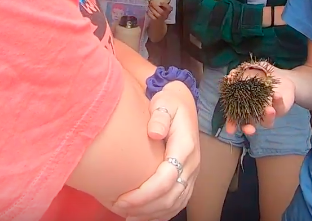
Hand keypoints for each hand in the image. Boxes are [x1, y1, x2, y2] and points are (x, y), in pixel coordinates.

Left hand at [113, 81, 199, 220]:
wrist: (183, 104)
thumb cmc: (169, 103)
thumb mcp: (164, 101)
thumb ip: (160, 115)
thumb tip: (154, 132)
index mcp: (186, 146)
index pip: (167, 178)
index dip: (145, 193)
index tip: (123, 198)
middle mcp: (192, 164)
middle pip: (171, 196)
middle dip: (145, 207)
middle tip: (120, 207)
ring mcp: (192, 173)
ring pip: (176, 203)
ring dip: (152, 213)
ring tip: (129, 216)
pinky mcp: (188, 179)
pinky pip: (178, 202)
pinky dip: (161, 213)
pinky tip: (143, 216)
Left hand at [147, 0, 171, 21]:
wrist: (159, 21)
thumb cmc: (161, 9)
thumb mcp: (162, 2)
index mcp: (168, 9)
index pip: (168, 8)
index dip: (164, 5)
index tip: (160, 2)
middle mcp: (165, 15)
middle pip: (160, 11)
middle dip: (155, 6)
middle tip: (150, 1)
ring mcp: (160, 18)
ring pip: (155, 14)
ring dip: (151, 9)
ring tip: (148, 5)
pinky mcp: (156, 21)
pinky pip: (152, 17)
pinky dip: (149, 13)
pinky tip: (147, 10)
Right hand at [225, 67, 295, 134]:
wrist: (282, 76)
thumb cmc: (261, 74)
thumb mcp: (248, 70)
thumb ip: (237, 74)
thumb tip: (228, 77)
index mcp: (243, 105)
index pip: (235, 117)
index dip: (231, 123)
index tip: (230, 130)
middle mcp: (255, 112)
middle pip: (250, 125)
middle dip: (248, 128)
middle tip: (249, 129)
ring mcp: (268, 112)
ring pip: (266, 122)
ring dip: (267, 117)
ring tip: (269, 110)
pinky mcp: (281, 109)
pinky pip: (279, 109)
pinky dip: (278, 102)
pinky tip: (276, 95)